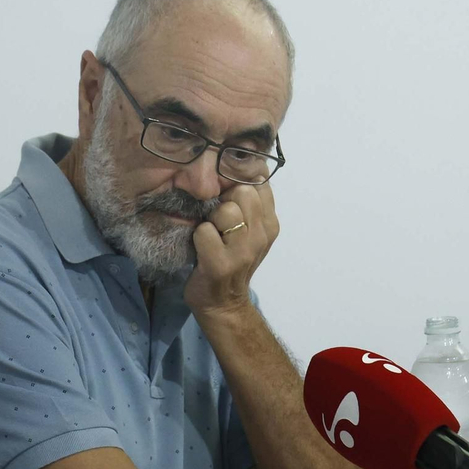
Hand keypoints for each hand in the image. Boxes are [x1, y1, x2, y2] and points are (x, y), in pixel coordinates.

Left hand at [185, 183, 278, 316]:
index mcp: (270, 223)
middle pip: (242, 190)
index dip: (239, 182)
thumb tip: (244, 164)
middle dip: (224, 200)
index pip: (260, 180)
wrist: (222, 304)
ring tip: (211, 235)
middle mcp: (263, 235)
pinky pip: (204, 231)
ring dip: (210, 219)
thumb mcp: (249, 230)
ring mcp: (244, 251)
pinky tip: (201, 249)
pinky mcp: (221, 264)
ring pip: (225, 209)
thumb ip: (250, 202)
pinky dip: (197, 238)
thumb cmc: (230, 260)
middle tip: (218, 222)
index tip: (229, 198)